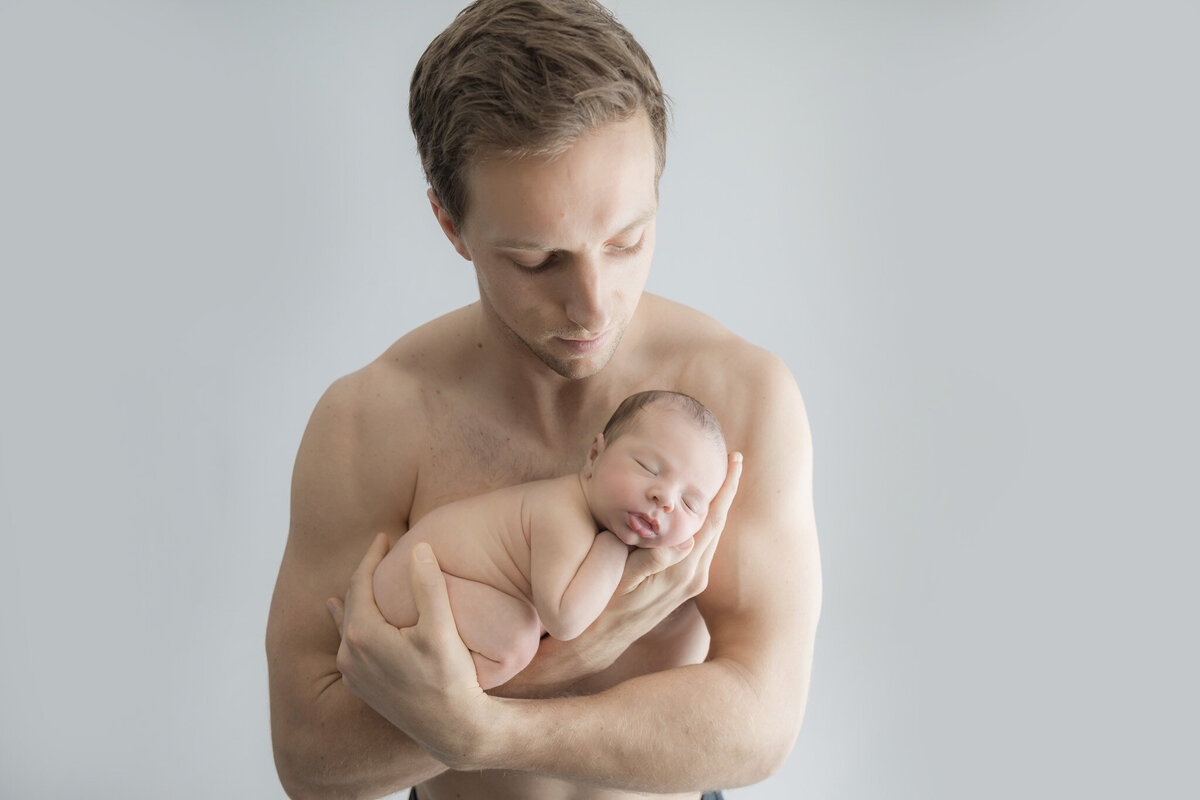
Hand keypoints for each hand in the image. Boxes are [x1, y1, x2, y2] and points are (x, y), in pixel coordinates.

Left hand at [327, 534, 493, 769]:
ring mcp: (353, 674)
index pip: (360, 582)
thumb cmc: (450, 679)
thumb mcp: (442, 628)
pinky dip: (351, 627)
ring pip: (348, 624)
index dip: (372, 555)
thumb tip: (418, 548)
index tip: (384, 536)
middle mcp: (348, 655)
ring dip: (357, 599)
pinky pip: (349, 646)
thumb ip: (428, 585)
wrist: (452, 730)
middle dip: (365, 574)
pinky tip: (346, 624)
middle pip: (352, 601)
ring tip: (361, 580)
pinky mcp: (362, 688)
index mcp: (361, 635)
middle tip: (381, 550)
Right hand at [572, 451, 743, 673]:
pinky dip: (705, 523)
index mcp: (684, 569)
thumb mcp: (622, 581)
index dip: (726, 489)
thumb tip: (688, 540)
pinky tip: (699, 512)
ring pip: (711, 535)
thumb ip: (653, 560)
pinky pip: (703, 546)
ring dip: (717, 506)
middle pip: (718, 524)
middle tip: (734, 460)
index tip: (736, 460)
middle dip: (727, 491)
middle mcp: (694, 575)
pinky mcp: (685, 585)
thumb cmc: (605, 605)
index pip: (712, 520)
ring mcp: (692, 582)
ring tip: (720, 479)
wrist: (601, 640)